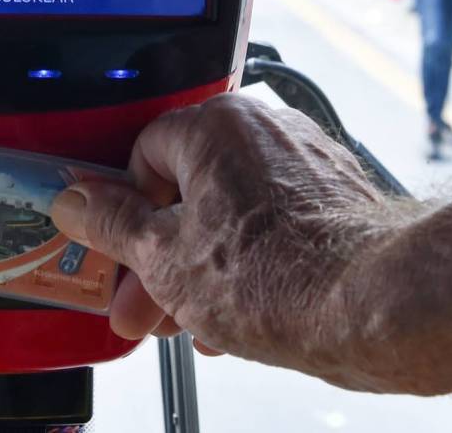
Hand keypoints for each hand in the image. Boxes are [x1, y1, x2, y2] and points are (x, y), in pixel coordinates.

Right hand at [50, 95, 400, 389]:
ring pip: (230, 210)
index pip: (143, 152)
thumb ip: (111, 225)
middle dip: (161, 257)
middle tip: (145, 305)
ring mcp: (304, 158)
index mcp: (213, 126)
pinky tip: (239, 315)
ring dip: (202, 268)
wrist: (375, 305)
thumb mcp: (163, 260)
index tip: (120, 251)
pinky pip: (272, 220)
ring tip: (194, 325)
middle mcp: (262, 128)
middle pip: (187, 188)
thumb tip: (76, 202)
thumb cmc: (278, 277)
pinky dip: (248, 261)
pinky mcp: (334, 192)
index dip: (125, 211)